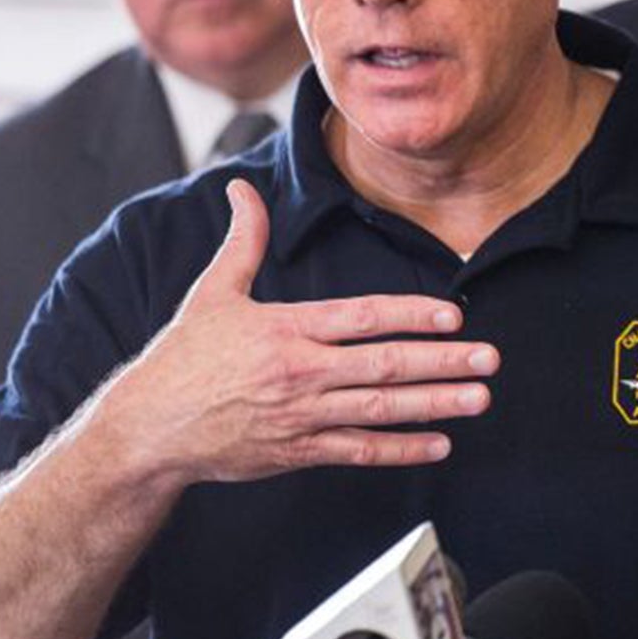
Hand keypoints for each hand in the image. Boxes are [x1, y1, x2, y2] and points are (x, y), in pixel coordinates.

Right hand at [103, 178, 498, 490]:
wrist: (148, 428)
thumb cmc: (183, 358)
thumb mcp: (212, 293)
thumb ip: (243, 241)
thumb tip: (242, 187)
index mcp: (285, 328)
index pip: (362, 317)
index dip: (411, 314)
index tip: (454, 315)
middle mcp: (300, 372)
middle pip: (384, 364)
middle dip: (443, 361)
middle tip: (489, 358)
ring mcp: (301, 415)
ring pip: (380, 409)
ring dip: (435, 404)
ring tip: (479, 397)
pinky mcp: (297, 451)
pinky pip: (359, 450)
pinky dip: (401, 449)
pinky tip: (440, 443)